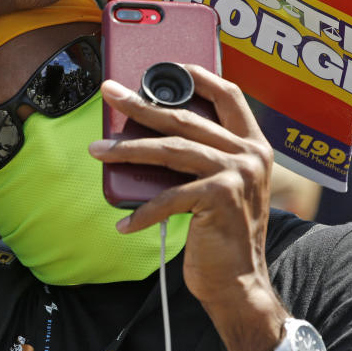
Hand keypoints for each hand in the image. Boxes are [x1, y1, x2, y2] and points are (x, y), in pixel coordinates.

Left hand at [89, 65, 278, 319]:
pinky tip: (124, 222)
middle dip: (140, 104)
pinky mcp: (221, 197)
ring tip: (97, 150)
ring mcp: (238, 174)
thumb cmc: (223, 237)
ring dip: (128, 150)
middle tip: (109, 94)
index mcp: (254, 146)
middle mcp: (250, 154)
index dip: (198, 76)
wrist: (241, 284)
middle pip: (185, 118)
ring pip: (171, 149)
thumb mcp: (221, 189)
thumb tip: (150, 135)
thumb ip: (203, 159)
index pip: (229, 95)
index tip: (167, 66)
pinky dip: (143, 211)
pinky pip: (168, 196)